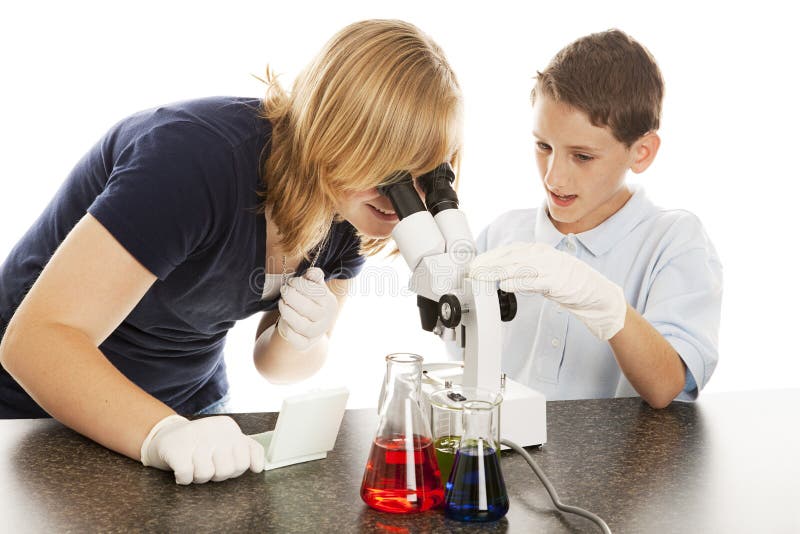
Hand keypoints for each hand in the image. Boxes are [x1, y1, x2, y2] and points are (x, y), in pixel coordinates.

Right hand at [140, 414, 264, 483]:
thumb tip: (258, 468)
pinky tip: (181, 470)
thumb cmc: (202, 443)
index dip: (233, 470)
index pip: (244, 462)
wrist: (165, 435)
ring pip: (206, 474)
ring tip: (193, 465)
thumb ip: (249, 450)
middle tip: (206, 465)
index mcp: (229, 428)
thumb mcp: (228, 440)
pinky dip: (184, 479)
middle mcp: (214, 430)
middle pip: (227, 470)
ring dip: (198, 477)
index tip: (222, 463)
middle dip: (216, 475)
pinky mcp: (176, 448)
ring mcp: (194, 438)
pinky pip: (187, 475)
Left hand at [277, 267, 338, 350]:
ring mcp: (317, 334)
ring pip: (304, 327)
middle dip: (293, 298)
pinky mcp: (305, 344)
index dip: (302, 286)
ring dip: (289, 313)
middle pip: (311, 310)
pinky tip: (282, 320)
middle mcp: (326, 320)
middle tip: (284, 290)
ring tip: (281, 303)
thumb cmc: (309, 299)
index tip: (291, 281)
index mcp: (330, 303)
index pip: (318, 294)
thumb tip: (312, 273)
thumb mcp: (313, 285)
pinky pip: (297, 341)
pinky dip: (288, 331)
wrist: (307, 321)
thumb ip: (314, 277)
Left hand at [469, 242, 626, 339]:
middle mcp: (543, 254)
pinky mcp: (557, 280)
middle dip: (489, 263)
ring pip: (518, 266)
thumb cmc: (566, 283)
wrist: (594, 292)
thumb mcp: (541, 273)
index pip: (509, 250)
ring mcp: (550, 266)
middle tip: (472, 271)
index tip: (475, 264)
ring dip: (498, 271)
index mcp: (538, 250)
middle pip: (510, 256)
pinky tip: (504, 284)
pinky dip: (517, 281)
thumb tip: (499, 274)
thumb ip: (522, 271)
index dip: (490, 257)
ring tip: (482, 276)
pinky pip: (533, 280)